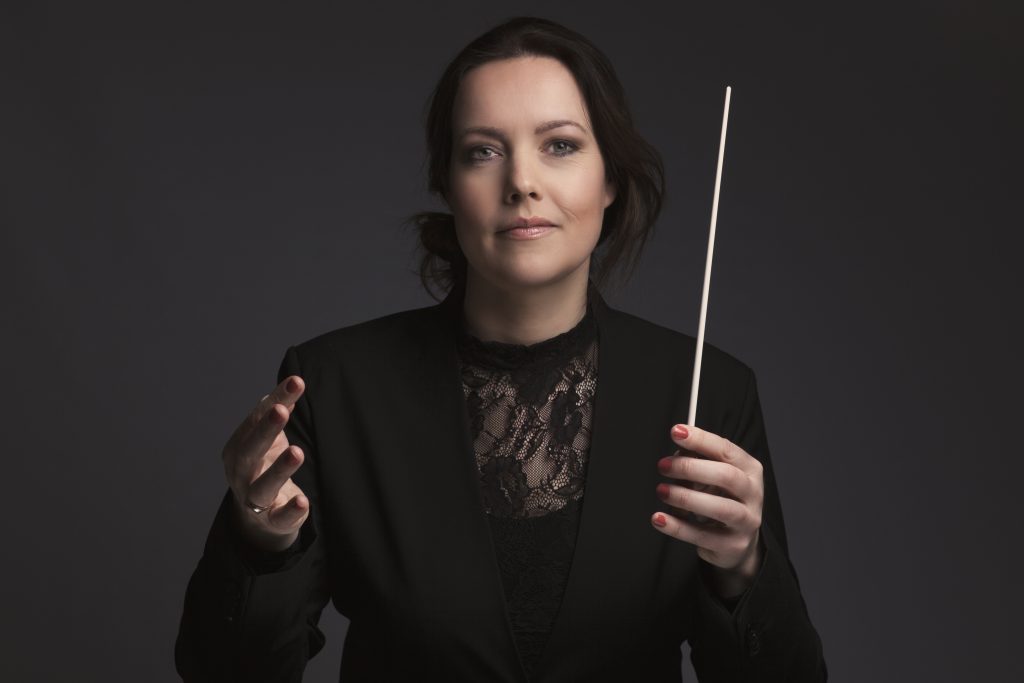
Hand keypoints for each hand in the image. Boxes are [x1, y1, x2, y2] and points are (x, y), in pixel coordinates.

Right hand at [221, 375, 309, 551]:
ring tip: (297, 452)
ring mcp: (253, 499)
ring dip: (280, 469)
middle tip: (282, 410)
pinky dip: (290, 509)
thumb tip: (292, 383)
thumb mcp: (271, 438)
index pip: (256, 420)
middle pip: (250, 450)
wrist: (258, 515)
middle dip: (266, 429)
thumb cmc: (265, 465)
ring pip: (263, 486)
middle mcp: (241, 472)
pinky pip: (279, 517)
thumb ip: (280, 411)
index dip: (276, 400)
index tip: (296, 382)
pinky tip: (303, 500)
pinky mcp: (271, 520)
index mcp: (239, 447)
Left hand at [651, 423, 763, 586]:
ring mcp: (746, 521)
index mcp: (749, 469)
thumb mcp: (713, 476)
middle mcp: (753, 493)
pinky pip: (703, 536)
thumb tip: (678, 449)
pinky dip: (678, 527)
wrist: (737, 542)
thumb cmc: (721, 498)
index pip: (726, 450)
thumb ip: (697, 460)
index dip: (701, 440)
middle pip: (727, 476)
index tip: (676, 431)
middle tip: (663, 465)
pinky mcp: (733, 545)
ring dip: (686, 498)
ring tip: (662, 491)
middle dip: (691, 468)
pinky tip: (660, 518)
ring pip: (720, 508)